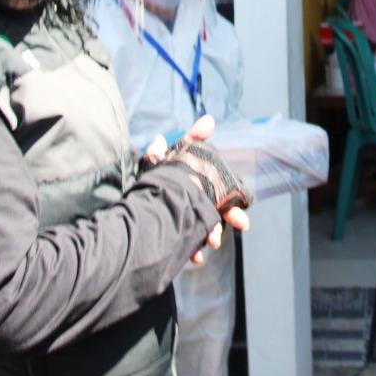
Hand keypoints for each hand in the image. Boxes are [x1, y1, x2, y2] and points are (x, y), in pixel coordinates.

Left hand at [147, 116, 250, 262]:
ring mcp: (187, 221)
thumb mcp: (170, 157)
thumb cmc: (157, 180)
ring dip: (213, 235)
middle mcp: (196, 205)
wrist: (131, 212)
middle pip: (219, 214)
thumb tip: (210, 119)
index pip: (221, 195)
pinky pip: (190, 245)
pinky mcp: (178, 237)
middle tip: (242, 225)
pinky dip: (194, 250)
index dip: (234, 205)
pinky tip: (195, 256)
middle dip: (231, 219)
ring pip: (207, 231)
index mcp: (200, 189)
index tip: (243, 215)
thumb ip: (191, 139)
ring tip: (212, 242)